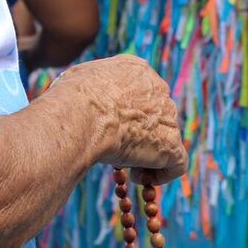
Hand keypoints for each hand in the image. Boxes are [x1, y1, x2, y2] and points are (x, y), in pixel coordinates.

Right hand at [51, 55, 186, 184]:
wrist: (80, 116)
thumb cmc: (70, 99)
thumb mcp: (77, 79)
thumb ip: (92, 87)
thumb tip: (84, 98)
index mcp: (137, 70)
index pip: (142, 94)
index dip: (130, 116)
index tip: (114, 129)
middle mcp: (158, 89)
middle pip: (157, 117)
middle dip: (141, 136)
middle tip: (120, 152)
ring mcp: (168, 116)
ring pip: (167, 140)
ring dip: (149, 158)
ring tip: (127, 170)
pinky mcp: (171, 144)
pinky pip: (177, 164)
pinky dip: (162, 175)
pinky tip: (140, 178)